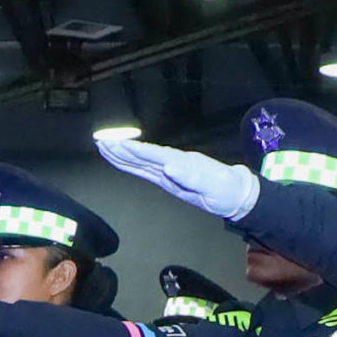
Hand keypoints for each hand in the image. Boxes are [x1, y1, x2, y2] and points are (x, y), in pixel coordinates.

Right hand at [95, 137, 260, 219]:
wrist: (235, 193)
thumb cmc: (225, 189)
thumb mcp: (210, 185)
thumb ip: (189, 176)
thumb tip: (167, 167)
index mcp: (179, 162)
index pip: (151, 155)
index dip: (133, 150)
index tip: (115, 144)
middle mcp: (172, 163)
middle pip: (141, 155)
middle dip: (121, 149)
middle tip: (100, 142)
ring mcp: (169, 171)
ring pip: (141, 162)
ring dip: (123, 155)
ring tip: (104, 148)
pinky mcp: (169, 179)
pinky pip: (146, 171)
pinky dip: (133, 166)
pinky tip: (123, 161)